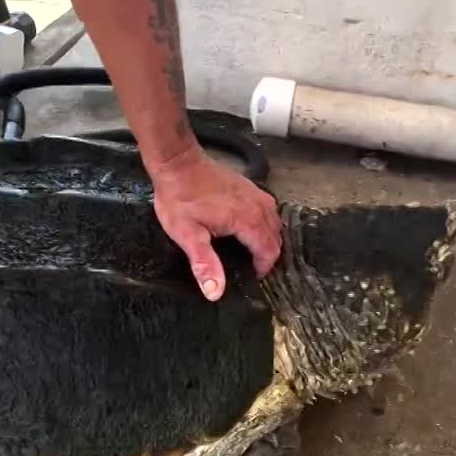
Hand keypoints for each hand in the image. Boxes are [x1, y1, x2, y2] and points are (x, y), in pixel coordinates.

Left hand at [148, 145, 281, 300]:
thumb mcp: (186, 235)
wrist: (179, 163)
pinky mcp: (251, 187)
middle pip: (276, 238)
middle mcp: (259, 206)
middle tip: (251, 268)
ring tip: (252, 253)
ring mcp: (257, 194)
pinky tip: (250, 230)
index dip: (263, 268)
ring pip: (275, 223)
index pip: (269, 251)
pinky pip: (269, 210)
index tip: (251, 277)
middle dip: (268, 256)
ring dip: (268, 240)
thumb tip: (216, 292)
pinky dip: (266, 225)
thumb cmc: (180, 198)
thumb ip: (204, 263)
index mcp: (247, 220)